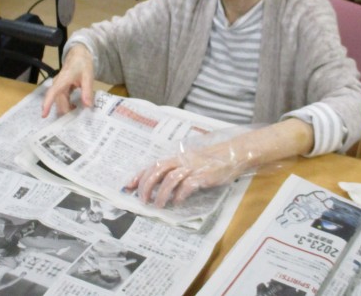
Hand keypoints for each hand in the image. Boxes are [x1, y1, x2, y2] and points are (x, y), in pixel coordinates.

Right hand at [41, 44, 94, 117]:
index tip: (44, 115)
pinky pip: (61, 100)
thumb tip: (87, 106)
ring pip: (59, 102)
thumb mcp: (88, 76)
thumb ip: (87, 91)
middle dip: (65, 111)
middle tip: (77, 120)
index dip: (47, 104)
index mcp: (62, 80)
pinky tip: (75, 108)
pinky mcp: (60, 89)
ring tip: (77, 115)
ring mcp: (58, 87)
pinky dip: (67, 105)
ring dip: (66, 109)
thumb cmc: (82, 64)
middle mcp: (57, 84)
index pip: (52, 93)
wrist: (79, 55)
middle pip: (58, 101)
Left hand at [124, 144, 238, 207]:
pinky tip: (177, 202)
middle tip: (143, 200)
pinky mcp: (203, 175)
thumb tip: (159, 187)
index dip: (139, 175)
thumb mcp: (190, 164)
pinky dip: (180, 194)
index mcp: (177, 158)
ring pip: (171, 177)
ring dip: (162, 193)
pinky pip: (188, 184)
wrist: (232, 155)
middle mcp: (182, 160)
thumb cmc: (210, 162)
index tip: (128, 186)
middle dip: (147, 185)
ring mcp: (193, 167)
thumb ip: (176, 172)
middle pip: (158, 169)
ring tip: (158, 206)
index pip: (153, 165)